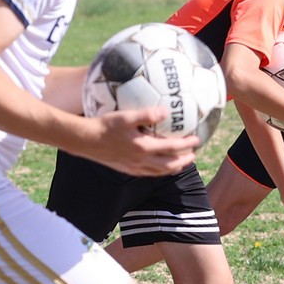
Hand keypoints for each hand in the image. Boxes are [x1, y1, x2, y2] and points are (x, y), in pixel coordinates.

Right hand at [76, 108, 199, 176]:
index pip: (172, 148)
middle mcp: (141, 161)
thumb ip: (147, 114)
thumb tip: (166, 111)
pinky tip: (158, 165)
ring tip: (181, 162)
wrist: (86, 141)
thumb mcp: (126, 116)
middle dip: (184, 160)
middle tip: (193, 153)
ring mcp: (134, 167)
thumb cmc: (105, 126)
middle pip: (170, 165)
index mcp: (144, 147)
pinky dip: (159, 170)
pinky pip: (148, 173)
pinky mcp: (126, 169)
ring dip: (174, 167)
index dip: (187, 144)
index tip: (197, 139)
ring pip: (160, 171)